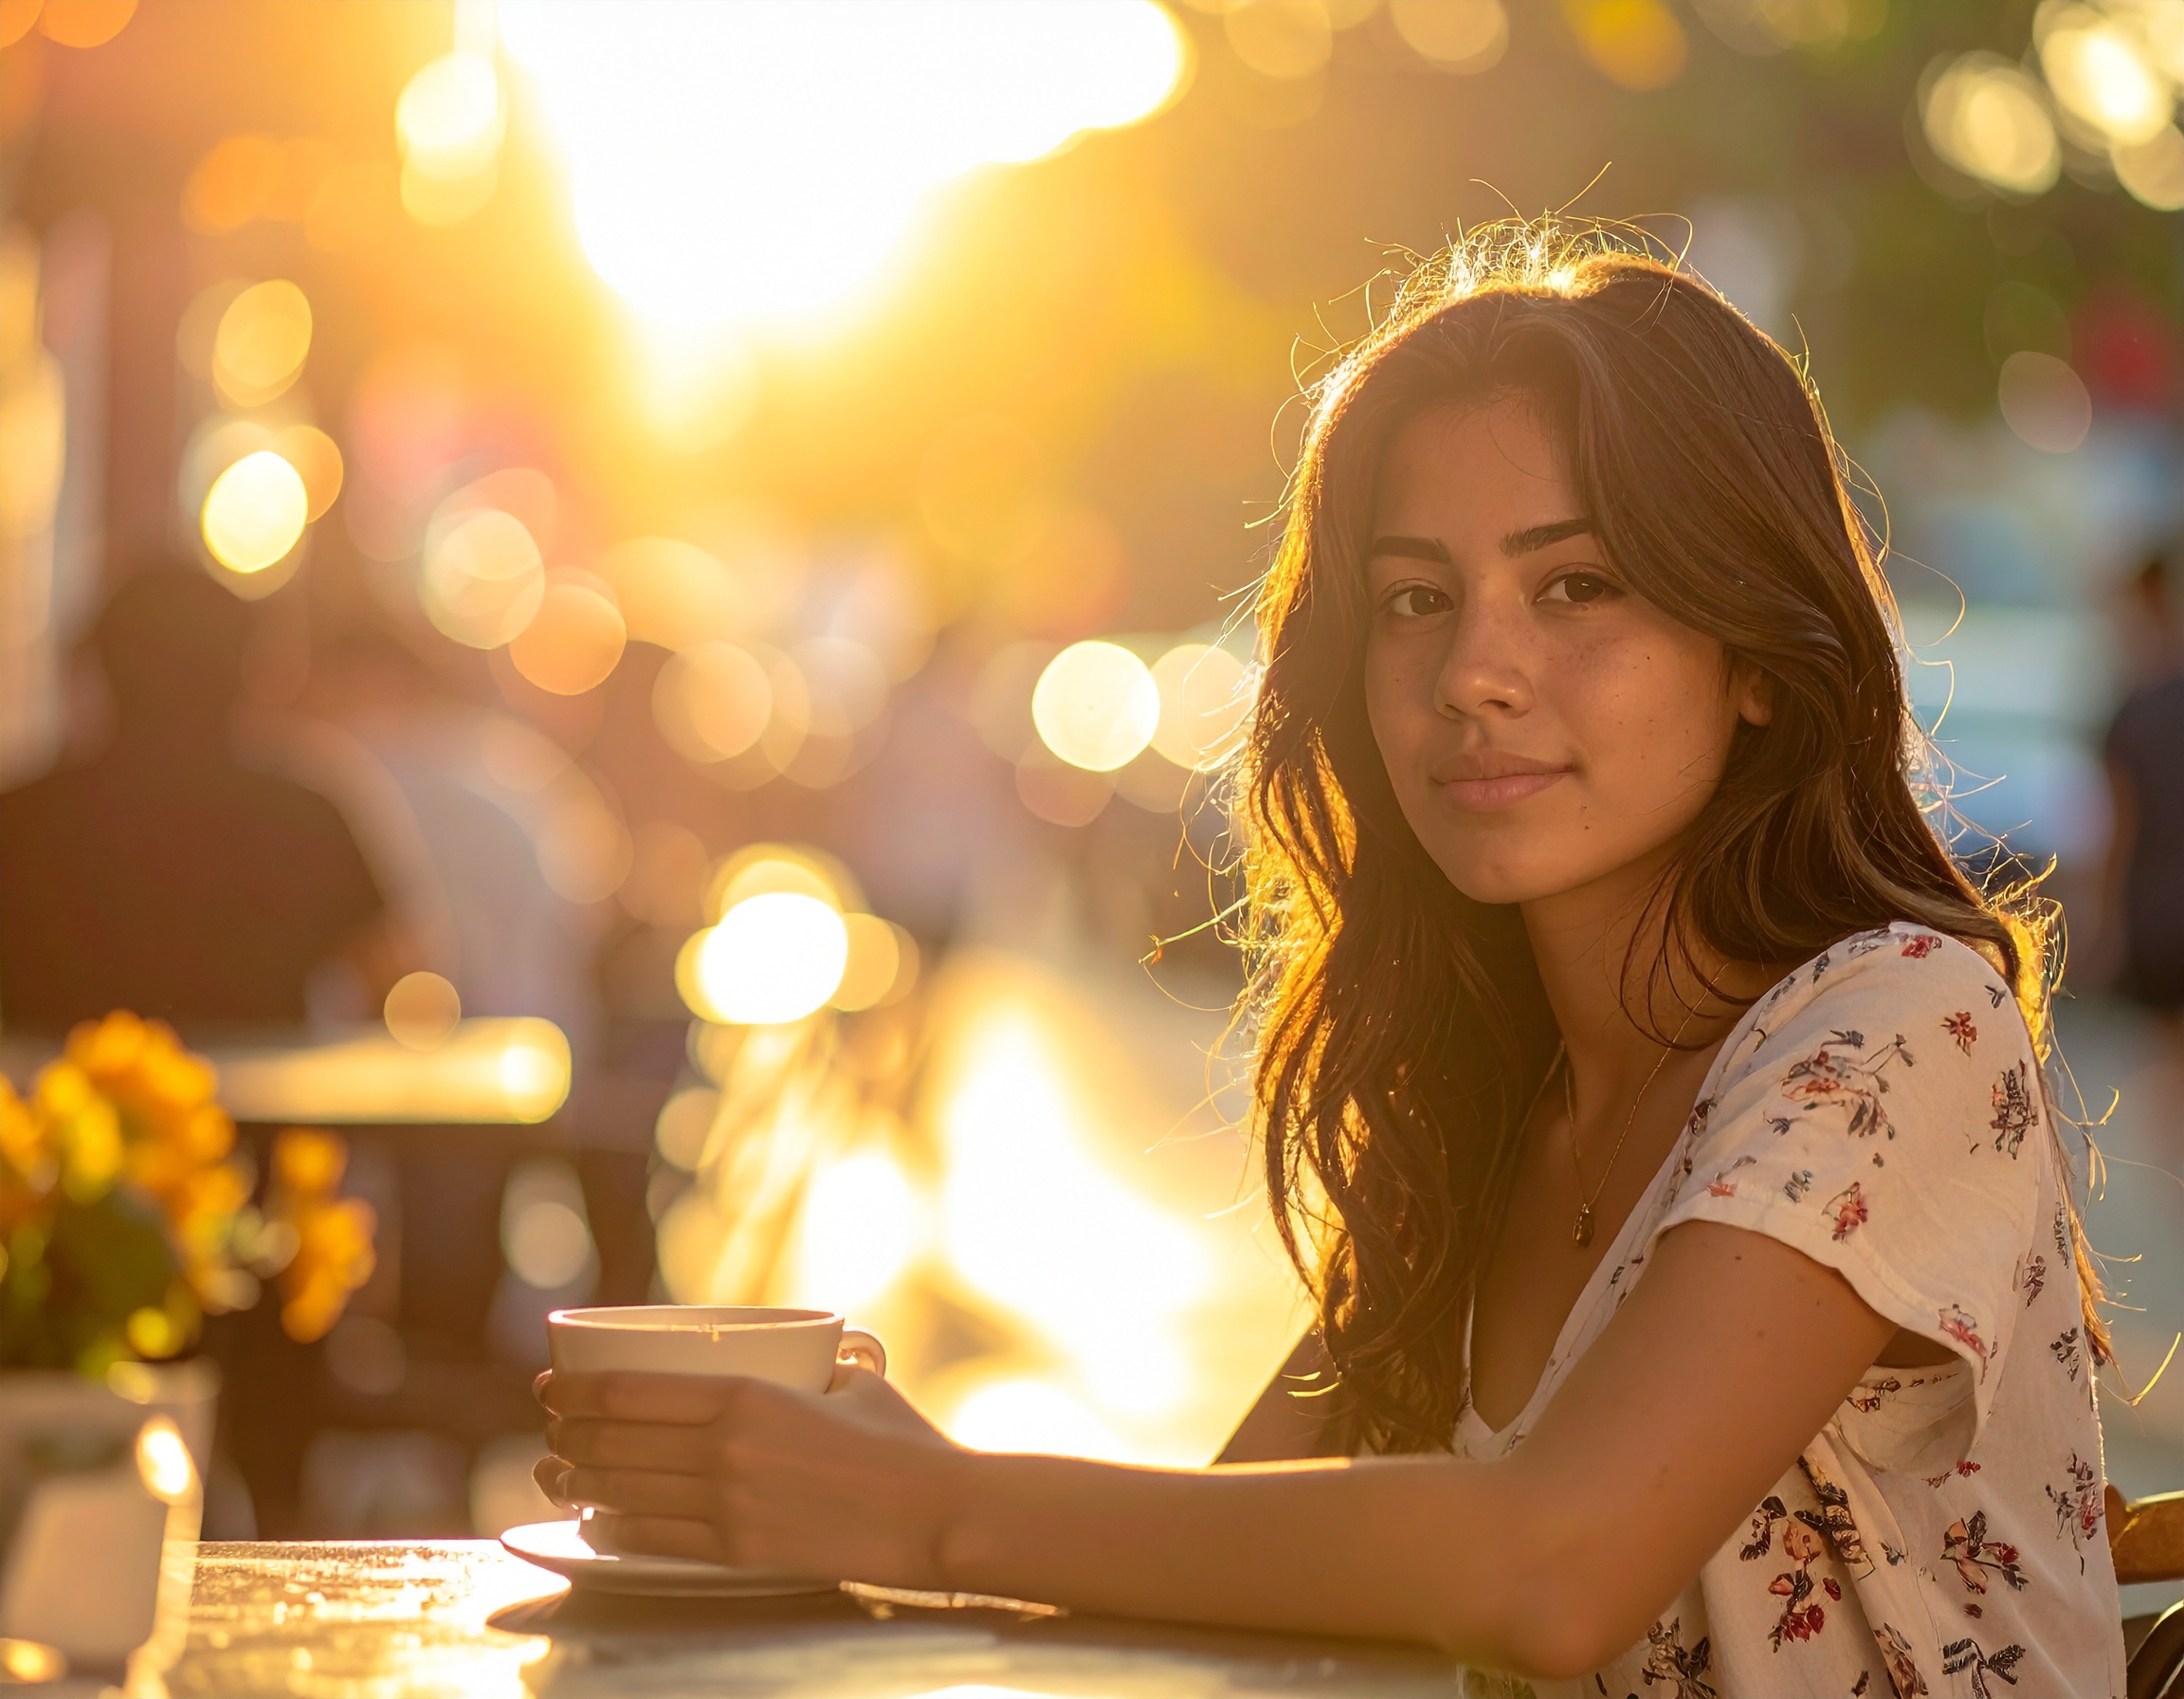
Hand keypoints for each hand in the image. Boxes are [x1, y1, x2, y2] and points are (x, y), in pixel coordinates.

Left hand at [534, 1361, 962, 1586]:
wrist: (936, 1514)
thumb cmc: (903, 1441)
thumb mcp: (852, 1380)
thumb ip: (810, 1367)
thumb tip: (800, 1352)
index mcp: (748, 1396)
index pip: (631, 1392)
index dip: (578, 1390)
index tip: (552, 1385)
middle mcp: (725, 1451)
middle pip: (614, 1442)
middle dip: (568, 1433)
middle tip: (551, 1426)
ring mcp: (728, 1506)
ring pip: (622, 1492)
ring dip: (577, 1481)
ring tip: (557, 1472)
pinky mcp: (738, 1552)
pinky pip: (652, 1539)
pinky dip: (612, 1526)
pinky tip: (596, 1517)